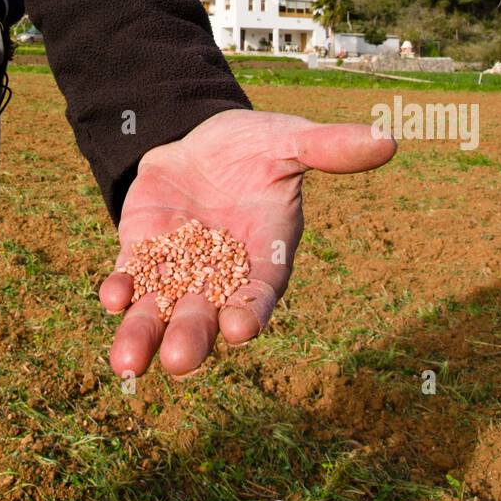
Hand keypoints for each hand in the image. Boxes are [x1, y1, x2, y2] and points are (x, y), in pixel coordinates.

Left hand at [98, 107, 395, 379]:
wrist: (200, 140)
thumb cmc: (255, 147)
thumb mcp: (288, 139)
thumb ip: (327, 147)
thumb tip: (388, 138)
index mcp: (264, 258)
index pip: (259, 295)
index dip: (251, 312)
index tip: (241, 329)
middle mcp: (220, 275)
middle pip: (205, 317)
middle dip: (191, 338)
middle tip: (179, 361)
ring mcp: (178, 268)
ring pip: (159, 312)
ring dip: (143, 335)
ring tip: (127, 362)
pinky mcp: (143, 252)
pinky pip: (130, 279)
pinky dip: (120, 290)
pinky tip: (112, 295)